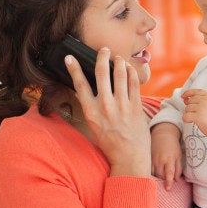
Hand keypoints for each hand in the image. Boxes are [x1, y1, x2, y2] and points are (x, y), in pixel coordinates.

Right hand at [65, 47, 150, 176]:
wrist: (129, 157)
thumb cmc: (111, 143)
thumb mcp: (95, 126)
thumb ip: (94, 108)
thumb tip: (90, 93)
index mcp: (91, 112)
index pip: (79, 85)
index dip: (74, 69)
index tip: (70, 58)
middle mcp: (105, 106)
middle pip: (101, 74)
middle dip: (102, 58)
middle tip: (103, 50)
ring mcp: (122, 105)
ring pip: (119, 75)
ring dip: (119, 62)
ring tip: (118, 57)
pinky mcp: (136, 106)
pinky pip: (134, 83)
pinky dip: (131, 73)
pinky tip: (129, 68)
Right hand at [151, 122, 181, 189]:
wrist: (162, 134)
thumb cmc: (173, 146)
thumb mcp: (178, 156)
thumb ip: (178, 168)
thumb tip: (176, 180)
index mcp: (169, 159)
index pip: (169, 172)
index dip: (168, 181)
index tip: (168, 189)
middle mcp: (159, 160)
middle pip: (160, 175)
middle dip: (162, 180)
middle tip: (165, 182)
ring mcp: (152, 159)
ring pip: (153, 173)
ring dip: (157, 177)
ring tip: (160, 176)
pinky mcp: (147, 158)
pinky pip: (148, 169)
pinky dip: (151, 172)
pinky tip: (154, 172)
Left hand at [181, 89, 206, 150]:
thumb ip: (202, 100)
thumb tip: (185, 99)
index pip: (196, 91)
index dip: (188, 93)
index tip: (183, 96)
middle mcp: (206, 101)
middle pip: (190, 100)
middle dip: (190, 107)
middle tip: (196, 113)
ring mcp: (202, 108)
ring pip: (187, 108)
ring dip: (190, 114)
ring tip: (198, 118)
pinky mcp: (198, 117)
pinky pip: (185, 116)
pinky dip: (186, 119)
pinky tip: (191, 121)